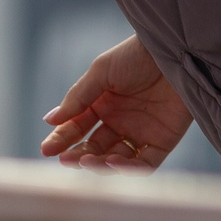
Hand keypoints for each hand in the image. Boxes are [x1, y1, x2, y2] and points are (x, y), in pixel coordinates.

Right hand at [39, 34, 191, 170]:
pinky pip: (144, 163)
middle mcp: (120, 121)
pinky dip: (129, 168)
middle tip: (64, 160)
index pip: (77, 127)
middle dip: (78, 155)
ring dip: (99, 164)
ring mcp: (141, 132)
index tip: (47, 149)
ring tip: (86, 161)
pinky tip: (113, 162)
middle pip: (94, 146)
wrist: (174, 51)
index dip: (61, 138)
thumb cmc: (136, 55)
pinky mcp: (163, 141)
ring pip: (115, 159)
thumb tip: (50, 120)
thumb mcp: (101, 72)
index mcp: (102, 103)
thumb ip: (78, 98)